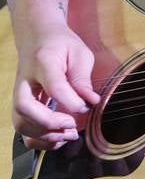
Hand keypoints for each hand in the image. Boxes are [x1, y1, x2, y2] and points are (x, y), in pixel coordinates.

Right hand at [13, 22, 99, 149]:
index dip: (72, 102)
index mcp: (43, 62)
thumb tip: (91, 102)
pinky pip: (23, 131)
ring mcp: (18, 95)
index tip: (87, 106)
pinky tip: (59, 138)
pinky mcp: (20, 107)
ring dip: (45, 136)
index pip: (54, 86)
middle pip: (25, 107)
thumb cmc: (61, 45)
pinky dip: (39, 141)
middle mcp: (25, 81)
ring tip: (70, 135)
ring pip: (20, 123)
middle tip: (73, 125)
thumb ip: (83, 78)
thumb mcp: (79, 53)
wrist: (38, 37)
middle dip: (50, 122)